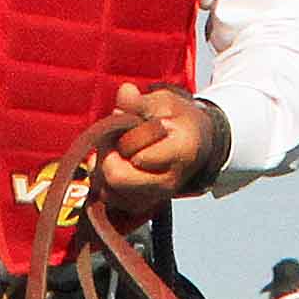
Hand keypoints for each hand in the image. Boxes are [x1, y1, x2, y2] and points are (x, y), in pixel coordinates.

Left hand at [89, 83, 227, 205]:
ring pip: (108, 190)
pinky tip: (115, 163)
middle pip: (117, 177)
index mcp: (181, 151)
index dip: (126, 137)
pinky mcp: (142, 206)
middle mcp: (169, 182)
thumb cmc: (179, 120)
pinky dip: (104, 181)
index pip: (136, 152)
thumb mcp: (164, 102)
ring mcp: (155, 198)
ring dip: (102, 168)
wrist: (195, 146)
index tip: (133, 125)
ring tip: (117, 150)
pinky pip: (108, 198)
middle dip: (107, 155)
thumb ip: (141, 101)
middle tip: (115, 140)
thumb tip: (124, 92)